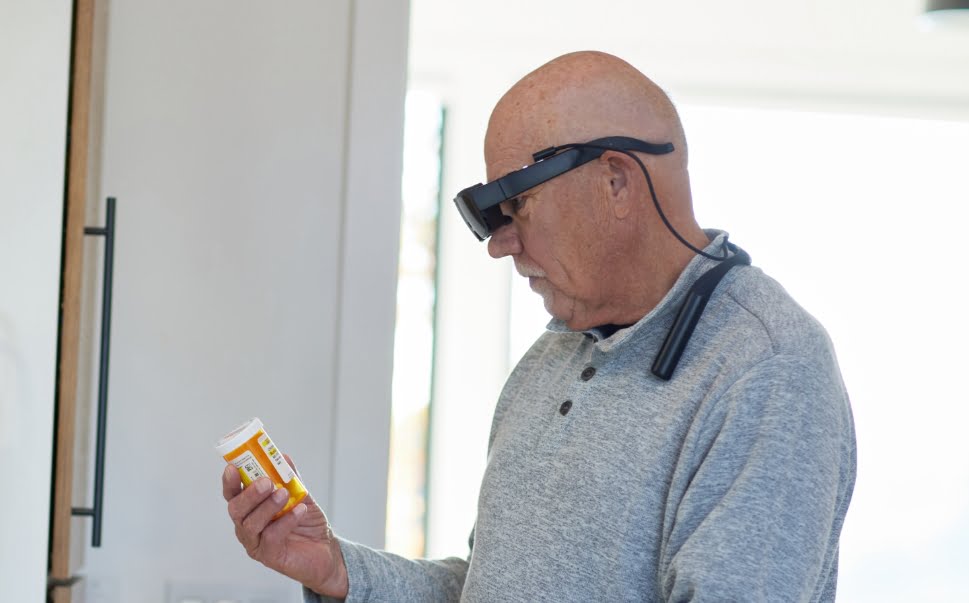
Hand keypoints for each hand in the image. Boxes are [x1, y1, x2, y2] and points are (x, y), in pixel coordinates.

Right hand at [222, 455, 348, 597]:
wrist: (326, 548)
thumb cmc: (307, 521)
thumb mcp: (299, 494)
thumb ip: (289, 477)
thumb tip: (282, 456)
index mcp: (250, 509)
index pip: (233, 494)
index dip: (230, 481)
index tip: (232, 467)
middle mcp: (247, 526)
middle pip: (236, 509)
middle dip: (249, 494)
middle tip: (266, 482)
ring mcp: (256, 543)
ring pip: (250, 524)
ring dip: (267, 506)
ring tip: (284, 494)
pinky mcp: (270, 556)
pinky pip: (271, 537)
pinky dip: (286, 521)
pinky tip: (299, 510)